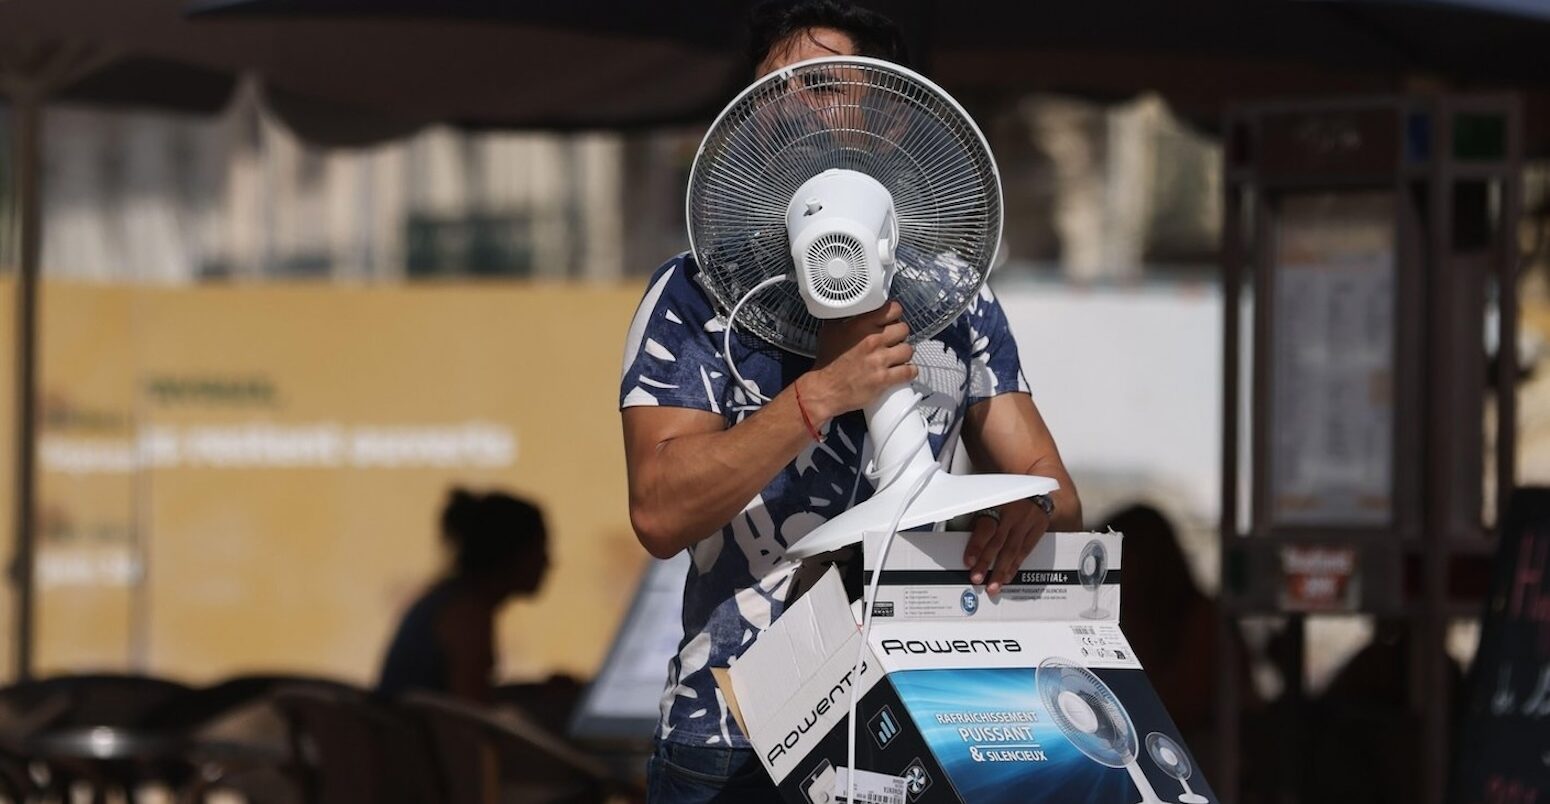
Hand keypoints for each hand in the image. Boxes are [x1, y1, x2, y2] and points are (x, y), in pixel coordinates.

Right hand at [804, 301, 915, 418]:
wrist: (824, 390)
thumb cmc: (827, 362)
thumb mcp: (830, 331)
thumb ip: (845, 317)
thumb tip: (854, 308)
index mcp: (861, 326)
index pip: (893, 310)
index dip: (895, 314)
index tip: (893, 319)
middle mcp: (872, 341)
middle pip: (904, 329)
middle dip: (900, 335)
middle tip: (894, 340)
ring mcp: (880, 360)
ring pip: (908, 350)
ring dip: (904, 353)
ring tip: (897, 356)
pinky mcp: (884, 379)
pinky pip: (909, 371)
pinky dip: (909, 371)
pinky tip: (903, 370)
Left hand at [964, 497, 1050, 594]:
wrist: (1036, 485)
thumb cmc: (1006, 495)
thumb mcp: (991, 497)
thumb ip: (979, 515)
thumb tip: (960, 535)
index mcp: (997, 503)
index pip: (986, 526)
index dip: (977, 545)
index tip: (969, 561)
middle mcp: (1012, 513)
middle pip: (998, 542)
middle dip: (987, 563)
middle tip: (977, 578)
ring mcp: (1027, 522)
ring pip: (1013, 550)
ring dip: (1002, 570)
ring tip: (993, 586)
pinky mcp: (1038, 529)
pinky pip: (1026, 550)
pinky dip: (1016, 565)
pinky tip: (1008, 577)